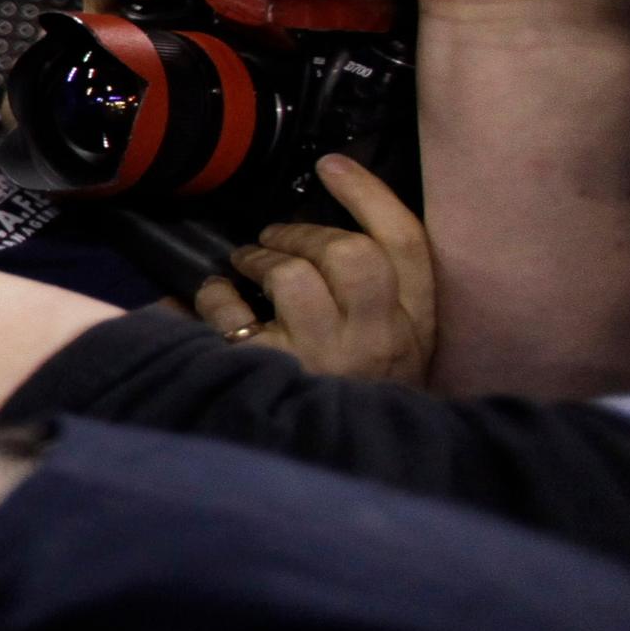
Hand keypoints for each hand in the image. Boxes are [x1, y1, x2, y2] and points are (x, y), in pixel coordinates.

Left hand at [190, 155, 438, 383]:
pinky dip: (213, 297)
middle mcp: (379, 341)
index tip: (331, 164)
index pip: (406, 244)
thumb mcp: (392, 346)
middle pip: (350, 253)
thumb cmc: (357, 391)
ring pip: (294, 277)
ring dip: (260, 258)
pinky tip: (214, 300)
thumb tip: (316, 232)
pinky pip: (231, 314)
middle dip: (305, 233)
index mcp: (416, 327)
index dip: (369, 195)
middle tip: (275, 237)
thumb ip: (378, 294)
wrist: (338, 466)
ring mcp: (327, 359)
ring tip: (247, 264)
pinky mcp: (272, 375)